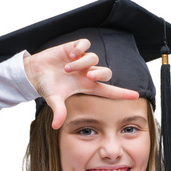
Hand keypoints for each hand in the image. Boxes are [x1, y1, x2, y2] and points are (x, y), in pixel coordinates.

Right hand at [24, 39, 138, 128]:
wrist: (35, 72)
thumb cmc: (47, 87)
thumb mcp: (53, 100)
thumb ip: (59, 111)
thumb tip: (56, 126)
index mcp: (86, 87)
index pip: (109, 90)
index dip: (122, 93)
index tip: (136, 96)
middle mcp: (87, 73)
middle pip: (106, 72)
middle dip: (100, 74)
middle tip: (87, 76)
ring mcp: (82, 60)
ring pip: (93, 58)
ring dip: (81, 63)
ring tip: (67, 68)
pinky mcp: (74, 47)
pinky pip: (85, 44)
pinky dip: (80, 48)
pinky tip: (70, 54)